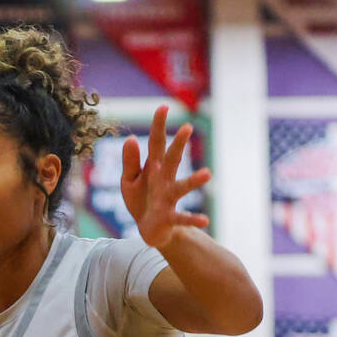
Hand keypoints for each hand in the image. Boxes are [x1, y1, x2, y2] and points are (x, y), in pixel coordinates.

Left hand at [121, 105, 210, 248]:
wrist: (148, 229)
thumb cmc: (141, 200)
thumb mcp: (129, 180)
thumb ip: (130, 161)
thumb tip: (130, 138)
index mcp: (153, 168)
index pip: (155, 144)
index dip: (158, 126)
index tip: (163, 107)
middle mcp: (164, 180)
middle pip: (172, 160)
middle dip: (178, 145)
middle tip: (187, 128)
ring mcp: (168, 198)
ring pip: (181, 187)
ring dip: (194, 181)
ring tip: (207, 174)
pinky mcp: (169, 216)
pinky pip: (182, 218)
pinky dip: (193, 219)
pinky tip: (204, 220)